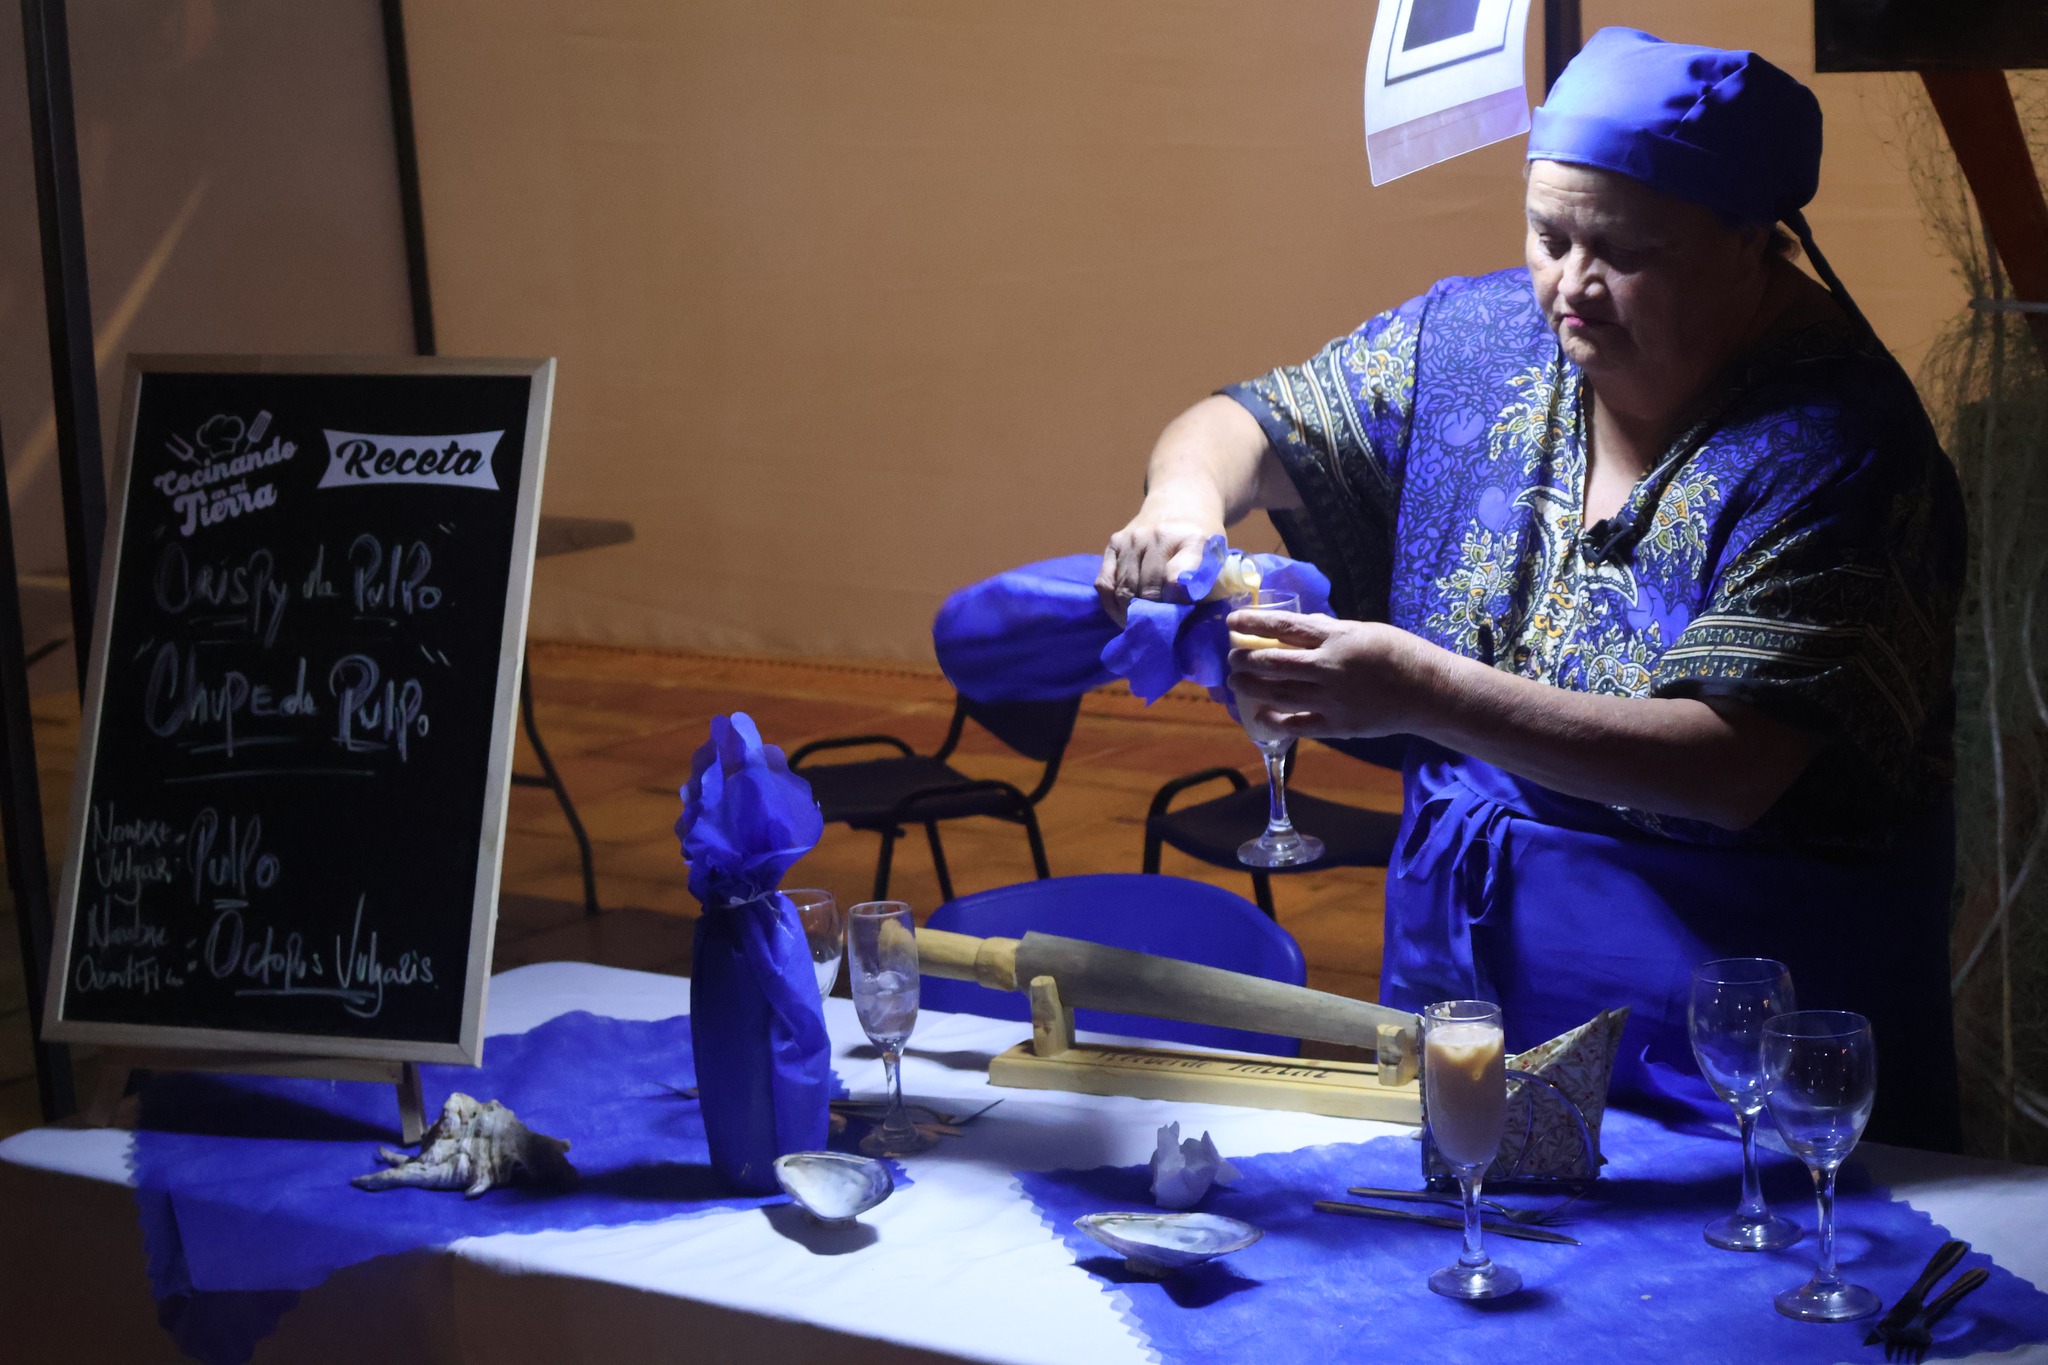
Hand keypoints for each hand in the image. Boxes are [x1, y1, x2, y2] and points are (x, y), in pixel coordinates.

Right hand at [1096, 508, 1219, 624]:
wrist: (1181, 502)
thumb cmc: (1201, 541)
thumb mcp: (1216, 559)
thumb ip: (1203, 585)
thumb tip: (1183, 620)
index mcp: (1194, 540)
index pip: (1177, 578)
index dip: (1175, 603)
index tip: (1176, 616)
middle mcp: (1160, 536)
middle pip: (1148, 589)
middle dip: (1152, 614)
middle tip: (1157, 629)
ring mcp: (1133, 538)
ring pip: (1124, 589)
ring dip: (1130, 613)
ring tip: (1139, 625)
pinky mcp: (1114, 542)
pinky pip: (1105, 582)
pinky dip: (1111, 603)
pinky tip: (1122, 613)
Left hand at [1226, 611, 1427, 738]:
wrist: (1429, 691)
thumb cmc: (1399, 654)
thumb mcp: (1364, 630)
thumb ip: (1329, 630)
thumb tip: (1299, 626)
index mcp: (1337, 638)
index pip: (1285, 627)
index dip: (1254, 623)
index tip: (1232, 621)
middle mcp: (1329, 668)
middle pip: (1274, 663)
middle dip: (1246, 659)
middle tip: (1231, 657)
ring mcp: (1332, 699)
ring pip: (1278, 693)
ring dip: (1251, 687)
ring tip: (1236, 681)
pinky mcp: (1338, 726)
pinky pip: (1296, 725)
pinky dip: (1274, 720)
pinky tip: (1260, 714)